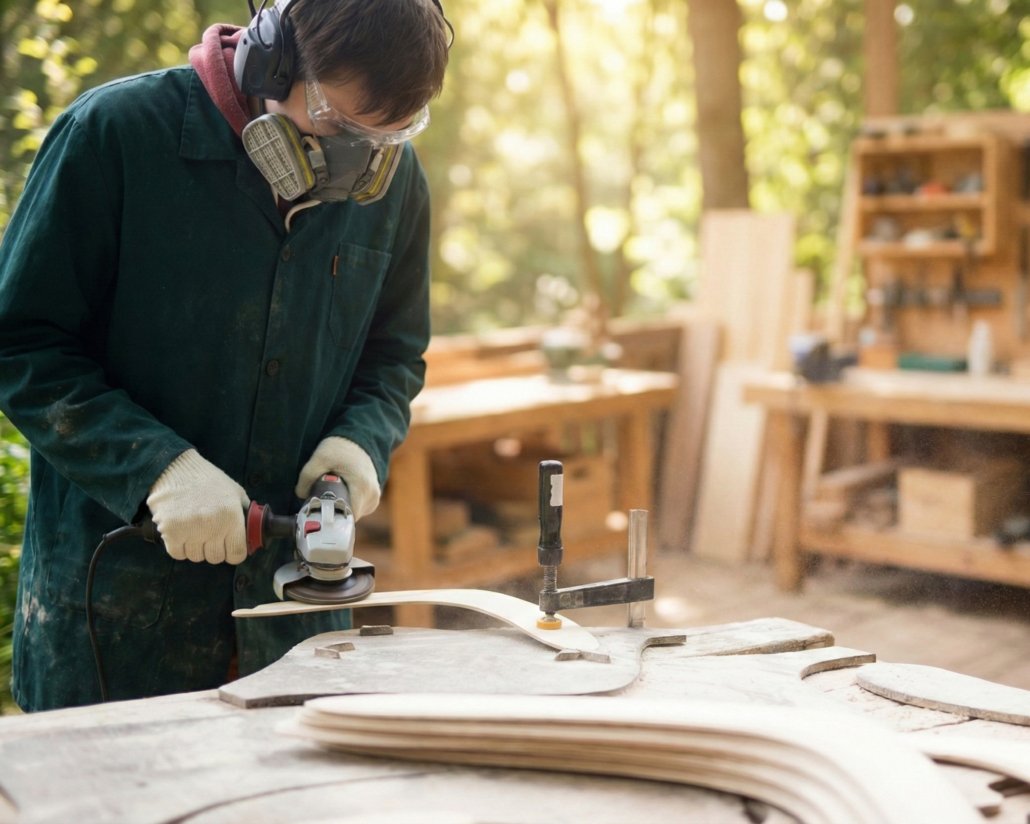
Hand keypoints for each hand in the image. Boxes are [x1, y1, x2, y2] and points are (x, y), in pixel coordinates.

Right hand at [146, 449, 249, 563]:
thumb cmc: (206, 480)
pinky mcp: (170, 532)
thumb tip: (251, 532)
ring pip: (196, 557)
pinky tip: (180, 530)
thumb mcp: (234, 491)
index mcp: (232, 517)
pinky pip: (178, 553)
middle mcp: (213, 527)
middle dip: (214, 548)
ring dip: (195, 547)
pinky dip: (179, 546)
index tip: (229, 548)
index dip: (234, 553)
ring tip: (193, 528)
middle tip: (208, 533)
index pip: (237, 554)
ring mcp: (191, 531)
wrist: (174, 468)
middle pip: (216, 557)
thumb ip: (244, 513)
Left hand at [295, 437, 379, 518]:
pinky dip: (348, 504)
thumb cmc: (340, 448)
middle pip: (349, 517)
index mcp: (362, 487)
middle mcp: (372, 495)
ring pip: (353, 514)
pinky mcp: (373, 497)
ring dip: (341, 508)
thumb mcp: (319, 458)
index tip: (317, 512)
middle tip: (319, 503)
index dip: (330, 517)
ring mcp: (374, 497)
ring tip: (330, 496)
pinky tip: (339, 495)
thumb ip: (307, 476)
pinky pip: (358, 509)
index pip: (346, 517)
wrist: (357, 440)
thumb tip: (301, 495)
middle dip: (333, 512)